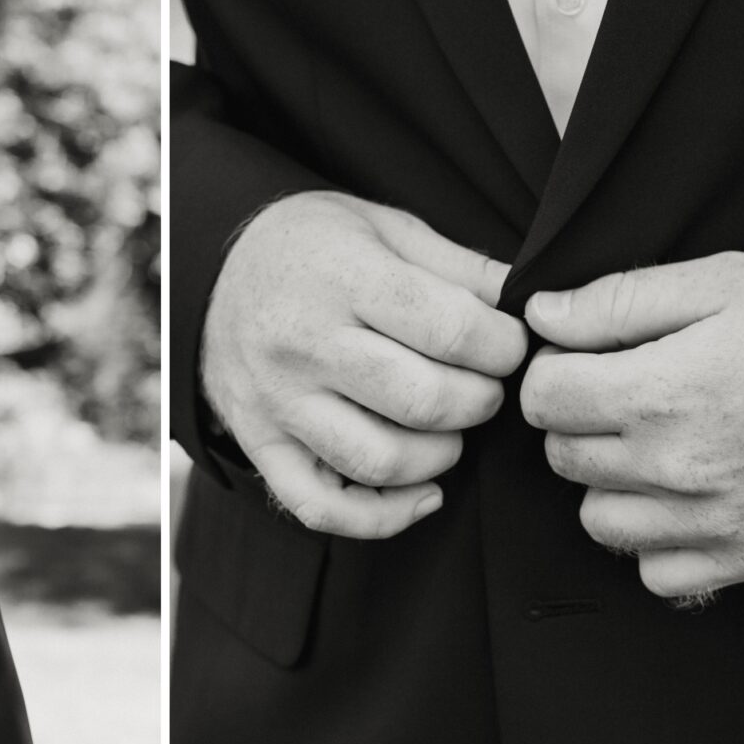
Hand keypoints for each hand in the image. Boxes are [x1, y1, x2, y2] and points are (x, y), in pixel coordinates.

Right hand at [201, 190, 527, 538]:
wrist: (216, 276)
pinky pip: (323, 508)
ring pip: (381, 460)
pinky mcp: (262, 446)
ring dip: (442, 455)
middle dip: (480, 401)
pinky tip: (424, 493)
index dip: (503, 347)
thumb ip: (458, 266)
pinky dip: (385, 517)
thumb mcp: (385, 226)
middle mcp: (303, 344)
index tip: (508, 345)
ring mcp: (278, 402)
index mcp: (342, 277)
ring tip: (452, 429)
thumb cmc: (316, 249)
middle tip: (485, 387)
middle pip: (423, 400)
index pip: (450, 330)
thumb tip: (527, 303)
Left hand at [521, 251, 743, 597]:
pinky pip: (653, 571)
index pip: (544, 398)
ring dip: (613, 485)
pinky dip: (657, 543)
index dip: (557, 371)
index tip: (586, 362)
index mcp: (659, 392)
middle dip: (582, 422)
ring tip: (658, 448)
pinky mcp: (740, 560)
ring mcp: (705, 523)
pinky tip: (684, 501)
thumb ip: (618, 301)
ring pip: (599, 519)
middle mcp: (672, 468)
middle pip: (564, 457)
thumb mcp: (720, 283)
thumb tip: (541, 316)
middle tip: (630, 396)